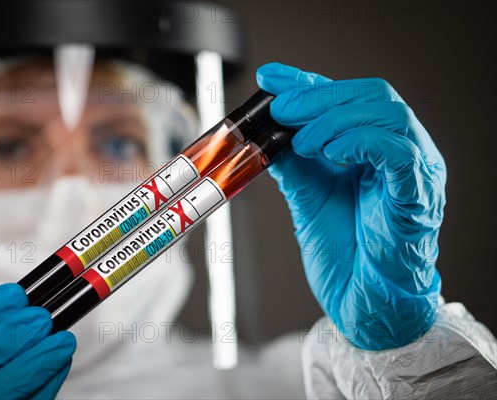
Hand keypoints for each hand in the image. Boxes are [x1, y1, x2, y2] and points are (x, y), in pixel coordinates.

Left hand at [257, 62, 445, 349]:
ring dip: (337, 119)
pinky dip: (362, 142)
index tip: (271, 79)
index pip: (348, 97)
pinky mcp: (418, 198)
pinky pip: (401, 153)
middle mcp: (401, 154)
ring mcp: (414, 173)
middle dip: (319, 97)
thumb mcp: (307, 196)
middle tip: (282, 110)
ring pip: (389, 114)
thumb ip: (293, 161)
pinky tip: (332, 153)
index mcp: (376, 149)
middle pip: (372, 95)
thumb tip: (265, 130)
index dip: (309, 84)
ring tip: (304, 143)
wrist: (361, 302)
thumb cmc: (344, 252)